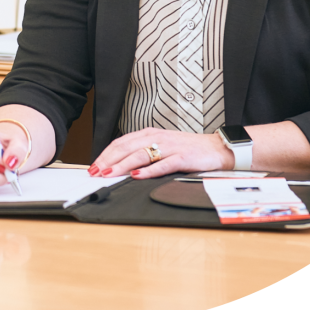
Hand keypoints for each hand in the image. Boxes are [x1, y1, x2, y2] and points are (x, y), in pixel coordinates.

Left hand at [87, 128, 231, 179]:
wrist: (215, 148)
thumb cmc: (187, 149)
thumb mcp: (162, 146)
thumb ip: (143, 152)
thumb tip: (120, 165)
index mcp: (150, 134)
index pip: (122, 142)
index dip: (106, 154)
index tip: (94, 166)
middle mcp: (157, 138)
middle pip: (127, 147)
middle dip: (109, 160)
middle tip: (95, 172)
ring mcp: (170, 147)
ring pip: (141, 155)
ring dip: (123, 165)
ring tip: (110, 174)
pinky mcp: (182, 157)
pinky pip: (163, 164)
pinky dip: (149, 170)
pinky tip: (138, 176)